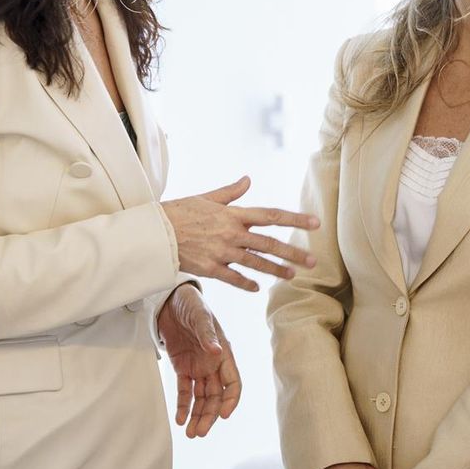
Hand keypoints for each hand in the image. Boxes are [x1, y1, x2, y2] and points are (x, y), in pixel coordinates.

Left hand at [156, 284, 239, 436]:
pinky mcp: (182, 367)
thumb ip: (208, 335)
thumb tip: (216, 352)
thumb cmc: (191, 303)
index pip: (233, 382)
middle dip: (210, 415)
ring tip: (191, 433)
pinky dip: (183, 405)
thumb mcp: (200, 316)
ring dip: (197, 415)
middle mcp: (213, 363)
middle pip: (216, 396)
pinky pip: (184, 391)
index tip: (223, 414)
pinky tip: (180, 420)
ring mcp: (198, 367)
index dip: (230, 399)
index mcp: (224, 353)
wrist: (170, 298)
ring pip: (201, 398)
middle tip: (199, 433)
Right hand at [161, 175, 319, 290]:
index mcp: (233, 214)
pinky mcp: (211, 268)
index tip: (315, 223)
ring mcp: (222, 252)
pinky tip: (258, 288)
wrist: (154, 232)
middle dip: (293, 252)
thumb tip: (248, 180)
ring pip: (256, 263)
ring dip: (276, 270)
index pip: (272, 215)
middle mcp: (232, 233)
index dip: (295, 219)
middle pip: (270, 243)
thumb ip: (230, 192)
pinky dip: (247, 284)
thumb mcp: (206, 198)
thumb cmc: (179, 212)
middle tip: (313, 261)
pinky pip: (234, 278)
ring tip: (292, 275)